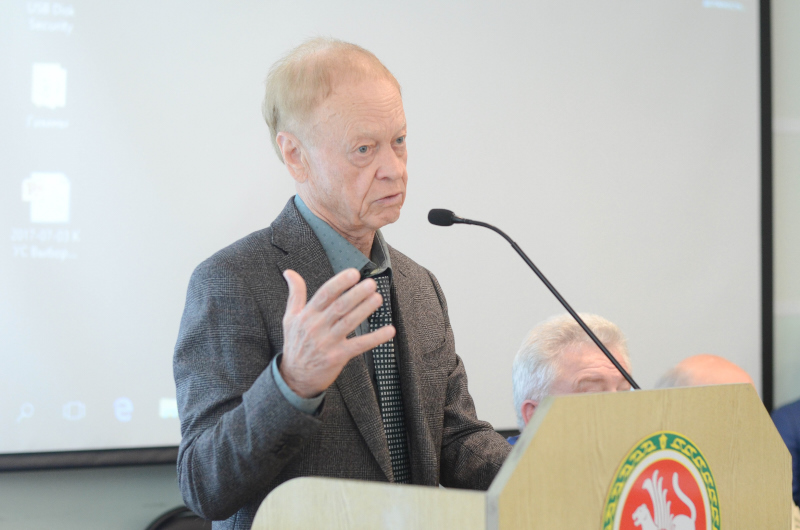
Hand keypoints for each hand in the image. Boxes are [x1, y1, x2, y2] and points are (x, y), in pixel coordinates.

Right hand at [279, 268, 395, 397]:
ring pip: (349, 322)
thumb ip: (295, 294)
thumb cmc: (295, 344)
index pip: (325, 294)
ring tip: (378, 298)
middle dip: (356, 294)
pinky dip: (375, 338)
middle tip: (371, 284)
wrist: (295, 377)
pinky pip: (360, 345)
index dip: (340, 283)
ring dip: (365, 310)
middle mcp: (317, 327)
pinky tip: (389, 330)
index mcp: (307, 315)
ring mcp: (328, 342)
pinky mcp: (338, 356)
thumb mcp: (290, 318)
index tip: (353, 273)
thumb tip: (289, 272)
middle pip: (339, 307)